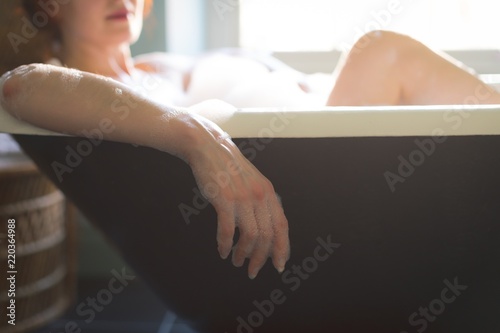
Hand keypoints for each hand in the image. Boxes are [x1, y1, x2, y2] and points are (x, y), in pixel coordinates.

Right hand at [182, 112, 289, 278]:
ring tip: (236, 261)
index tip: (279, 265)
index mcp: (269, 193)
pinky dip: (225, 245)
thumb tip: (265, 229)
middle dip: (261, 258)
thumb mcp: (252, 182)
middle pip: (267, 236)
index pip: (282, 226)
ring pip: (250, 237)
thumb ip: (261, 202)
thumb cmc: (228, 168)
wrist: (208, 147)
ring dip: (243, 254)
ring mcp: (242, 197)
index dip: (282, 248)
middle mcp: (260, 196)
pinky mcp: (224, 199)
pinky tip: (222, 251)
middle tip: (252, 270)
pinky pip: (228, 230)